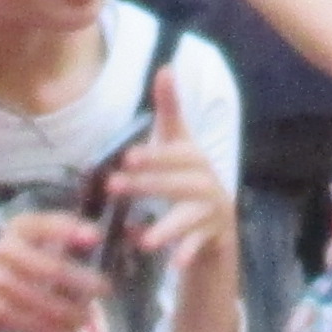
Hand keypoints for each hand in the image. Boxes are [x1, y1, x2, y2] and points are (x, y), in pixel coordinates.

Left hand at [106, 71, 232, 280]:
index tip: (128, 156)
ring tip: (145, 240)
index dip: (154, 154)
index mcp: (195, 158)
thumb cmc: (189, 178)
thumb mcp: (179, 144)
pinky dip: (187, 255)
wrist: (217, 225)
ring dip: (167, 227)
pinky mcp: (212, 239)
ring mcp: (212, 212)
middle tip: (114, 188)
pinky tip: (173, 265)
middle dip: (147, 186)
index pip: (176, 152)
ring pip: (189, 218)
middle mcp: (207, 183)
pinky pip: (199, 248)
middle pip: (178, 183)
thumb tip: (166, 66)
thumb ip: (170, 109)